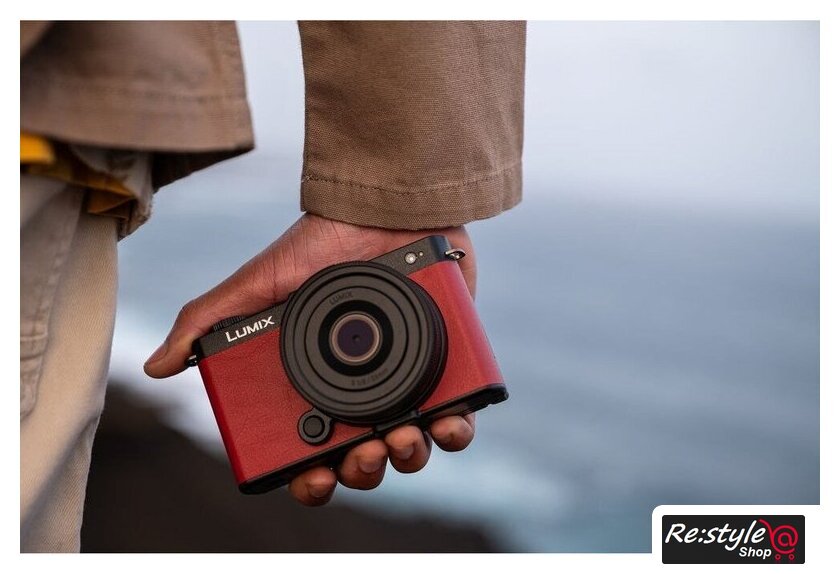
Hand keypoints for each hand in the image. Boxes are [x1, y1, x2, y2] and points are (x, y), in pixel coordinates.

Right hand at [144, 214, 478, 504]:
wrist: (384, 205)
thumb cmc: (320, 245)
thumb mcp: (257, 285)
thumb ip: (209, 322)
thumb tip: (157, 365)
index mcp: (316, 383)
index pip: (310, 450)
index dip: (311, 477)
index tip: (313, 478)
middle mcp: (363, 388)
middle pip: (363, 458)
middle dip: (362, 472)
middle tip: (363, 455)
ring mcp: (408, 379)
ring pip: (410, 446)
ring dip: (408, 458)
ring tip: (403, 440)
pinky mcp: (446, 362)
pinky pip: (456, 413)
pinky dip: (455, 430)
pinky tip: (447, 426)